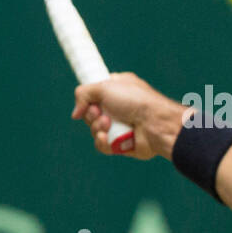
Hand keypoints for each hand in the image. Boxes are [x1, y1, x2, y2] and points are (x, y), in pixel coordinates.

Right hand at [71, 72, 189, 159]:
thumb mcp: (104, 87)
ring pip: (95, 130)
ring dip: (97, 128)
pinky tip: (107, 138)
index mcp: (117, 89)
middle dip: (92, 115)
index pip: (94, 93)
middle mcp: (118, 107)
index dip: (88, 98)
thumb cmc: (135, 101)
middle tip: (101, 113)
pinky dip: (102, 142)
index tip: (88, 100)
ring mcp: (120, 125)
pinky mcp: (121, 143)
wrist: (155, 123)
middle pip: (91, 113)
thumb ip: (83, 94)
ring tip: (108, 125)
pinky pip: (102, 145)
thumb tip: (76, 113)